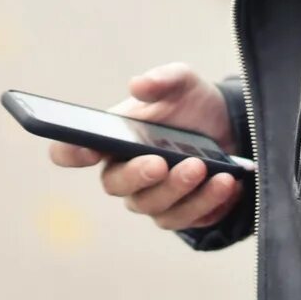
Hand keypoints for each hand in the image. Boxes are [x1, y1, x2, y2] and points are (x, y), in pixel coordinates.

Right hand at [47, 62, 244, 234]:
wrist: (230, 127)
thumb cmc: (191, 104)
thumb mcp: (182, 82)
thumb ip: (162, 80)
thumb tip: (138, 85)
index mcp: (111, 140)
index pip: (72, 151)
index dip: (70, 152)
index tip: (86, 149)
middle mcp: (124, 173)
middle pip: (116, 185)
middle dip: (139, 176)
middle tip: (162, 162)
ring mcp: (151, 198)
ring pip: (154, 207)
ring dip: (180, 190)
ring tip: (203, 168)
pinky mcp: (181, 214)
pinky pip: (187, 219)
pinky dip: (207, 202)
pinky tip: (226, 183)